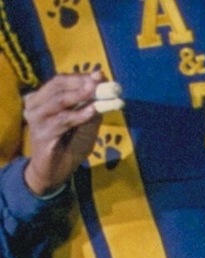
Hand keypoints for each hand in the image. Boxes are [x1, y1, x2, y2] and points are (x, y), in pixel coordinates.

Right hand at [22, 71, 103, 195]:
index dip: (81, 77)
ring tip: (97, 92)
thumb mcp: (86, 125)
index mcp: (42, 99)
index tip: (100, 75)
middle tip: (99, 82)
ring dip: (80, 96)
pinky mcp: (41, 134)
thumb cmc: (70, 144)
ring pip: (58, 101)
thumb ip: (92, 108)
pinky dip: (78, 115)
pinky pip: (61, 121)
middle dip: (80, 83)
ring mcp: (36, 119)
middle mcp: (35, 105)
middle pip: (57, 87)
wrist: (56, 170)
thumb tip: (103, 89)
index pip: (60, 81)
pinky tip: (91, 112)